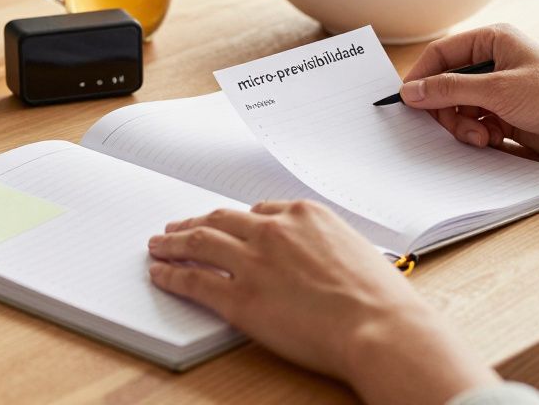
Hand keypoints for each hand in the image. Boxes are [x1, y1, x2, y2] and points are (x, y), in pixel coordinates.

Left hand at [148, 200, 498, 404]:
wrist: (378, 327)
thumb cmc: (379, 299)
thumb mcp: (355, 251)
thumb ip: (325, 245)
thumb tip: (317, 255)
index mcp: (305, 215)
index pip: (258, 211)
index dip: (235, 220)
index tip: (225, 224)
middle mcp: (273, 231)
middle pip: (221, 219)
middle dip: (195, 223)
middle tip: (178, 228)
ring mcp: (253, 262)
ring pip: (199, 242)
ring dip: (173, 243)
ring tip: (158, 245)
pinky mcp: (239, 298)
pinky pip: (193, 279)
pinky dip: (171, 274)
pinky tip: (161, 273)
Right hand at [399, 23, 538, 167]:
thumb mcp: (499, 90)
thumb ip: (450, 89)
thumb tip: (410, 92)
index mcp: (493, 41)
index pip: (441, 54)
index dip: (422, 77)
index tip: (408, 102)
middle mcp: (495, 62)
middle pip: (446, 84)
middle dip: (447, 109)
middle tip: (456, 127)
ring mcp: (501, 90)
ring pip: (459, 107)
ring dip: (464, 125)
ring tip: (484, 137)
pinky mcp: (508, 115)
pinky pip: (475, 123)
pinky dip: (478, 134)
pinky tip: (496, 139)